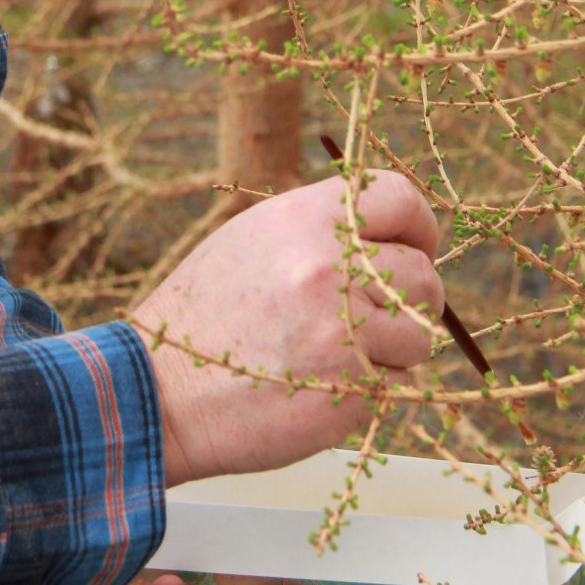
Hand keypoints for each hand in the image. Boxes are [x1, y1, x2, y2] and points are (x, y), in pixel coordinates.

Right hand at [133, 170, 442, 485]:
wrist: (161, 388)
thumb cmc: (206, 314)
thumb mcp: (255, 239)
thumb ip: (320, 229)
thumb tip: (386, 235)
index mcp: (305, 218)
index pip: (398, 197)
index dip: (417, 225)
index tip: (413, 246)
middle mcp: (329, 265)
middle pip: (422, 274)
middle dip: (410, 298)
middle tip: (373, 315)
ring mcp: (343, 328)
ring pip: (419, 333)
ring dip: (395, 347)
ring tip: (344, 351)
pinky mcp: (350, 388)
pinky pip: (394, 383)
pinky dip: (370, 387)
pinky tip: (322, 383)